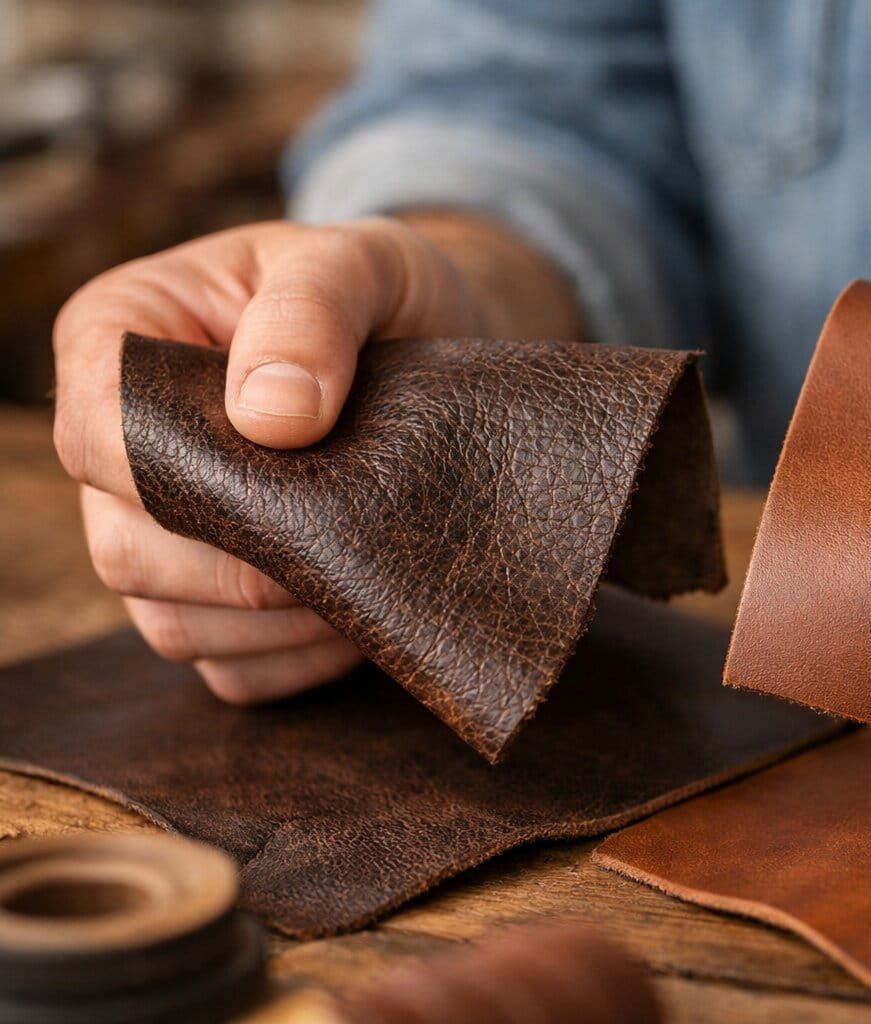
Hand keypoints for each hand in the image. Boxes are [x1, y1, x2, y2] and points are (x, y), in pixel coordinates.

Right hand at [53, 214, 579, 703]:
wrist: (440, 342)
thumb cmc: (384, 290)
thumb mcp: (362, 261)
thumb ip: (313, 309)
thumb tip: (273, 415)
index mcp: (118, 340)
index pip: (97, 433)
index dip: (178, 469)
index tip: (290, 462)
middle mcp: (119, 447)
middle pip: (127, 550)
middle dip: (246, 564)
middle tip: (354, 536)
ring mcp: (160, 533)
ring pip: (172, 624)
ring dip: (277, 622)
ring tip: (369, 576)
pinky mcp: (216, 600)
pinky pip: (230, 668)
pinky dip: (296, 658)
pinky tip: (362, 616)